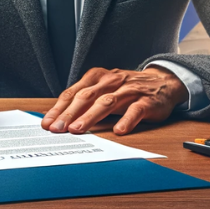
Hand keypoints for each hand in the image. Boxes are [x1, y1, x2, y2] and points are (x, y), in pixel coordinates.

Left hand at [41, 66, 187, 134]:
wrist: (162, 82)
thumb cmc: (126, 88)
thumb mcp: (104, 88)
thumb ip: (86, 99)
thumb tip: (61, 117)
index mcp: (97, 77)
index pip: (73, 93)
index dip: (59, 108)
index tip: (47, 123)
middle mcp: (110, 81)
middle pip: (86, 97)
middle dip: (69, 113)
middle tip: (57, 128)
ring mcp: (128, 90)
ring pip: (106, 103)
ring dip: (90, 117)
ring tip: (77, 129)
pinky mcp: (146, 101)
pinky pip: (135, 111)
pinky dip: (126, 120)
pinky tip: (119, 131)